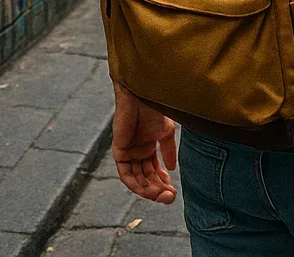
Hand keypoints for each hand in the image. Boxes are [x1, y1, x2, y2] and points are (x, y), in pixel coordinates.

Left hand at [111, 80, 177, 203]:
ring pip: (136, 179)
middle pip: (146, 177)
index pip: (154, 171)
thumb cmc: (154, 108)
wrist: (143, 95)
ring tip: (162, 196)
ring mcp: (128, 152)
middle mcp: (137, 152)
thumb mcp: (166, 132)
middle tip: (170, 198)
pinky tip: (147, 189)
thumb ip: (168, 150)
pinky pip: (125, 174)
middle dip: (158, 189)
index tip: (173, 190)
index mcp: (147, 146)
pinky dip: (136, 184)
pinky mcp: (119, 151)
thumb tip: (172, 169)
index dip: (163, 182)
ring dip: (148, 190)